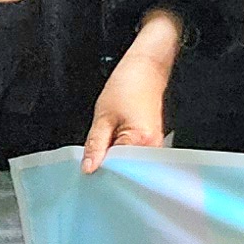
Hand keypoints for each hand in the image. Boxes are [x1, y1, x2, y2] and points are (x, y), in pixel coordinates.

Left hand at [83, 14, 182, 170]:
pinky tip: (112, 151)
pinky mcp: (153, 143)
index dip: (102, 172)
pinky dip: (122, 157)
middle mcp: (153, 148)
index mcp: (141, 142)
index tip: (89, 172)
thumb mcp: (103, 116)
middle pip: (127, 171)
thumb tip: (88, 168)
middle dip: (109, 171)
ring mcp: (155, 146)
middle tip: (92, 168)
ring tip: (102, 156)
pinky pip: (135, 158)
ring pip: (131, 165)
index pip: (119, 170)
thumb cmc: (128, 87)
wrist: (146, 70)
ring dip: (116, 163)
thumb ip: (95, 145)